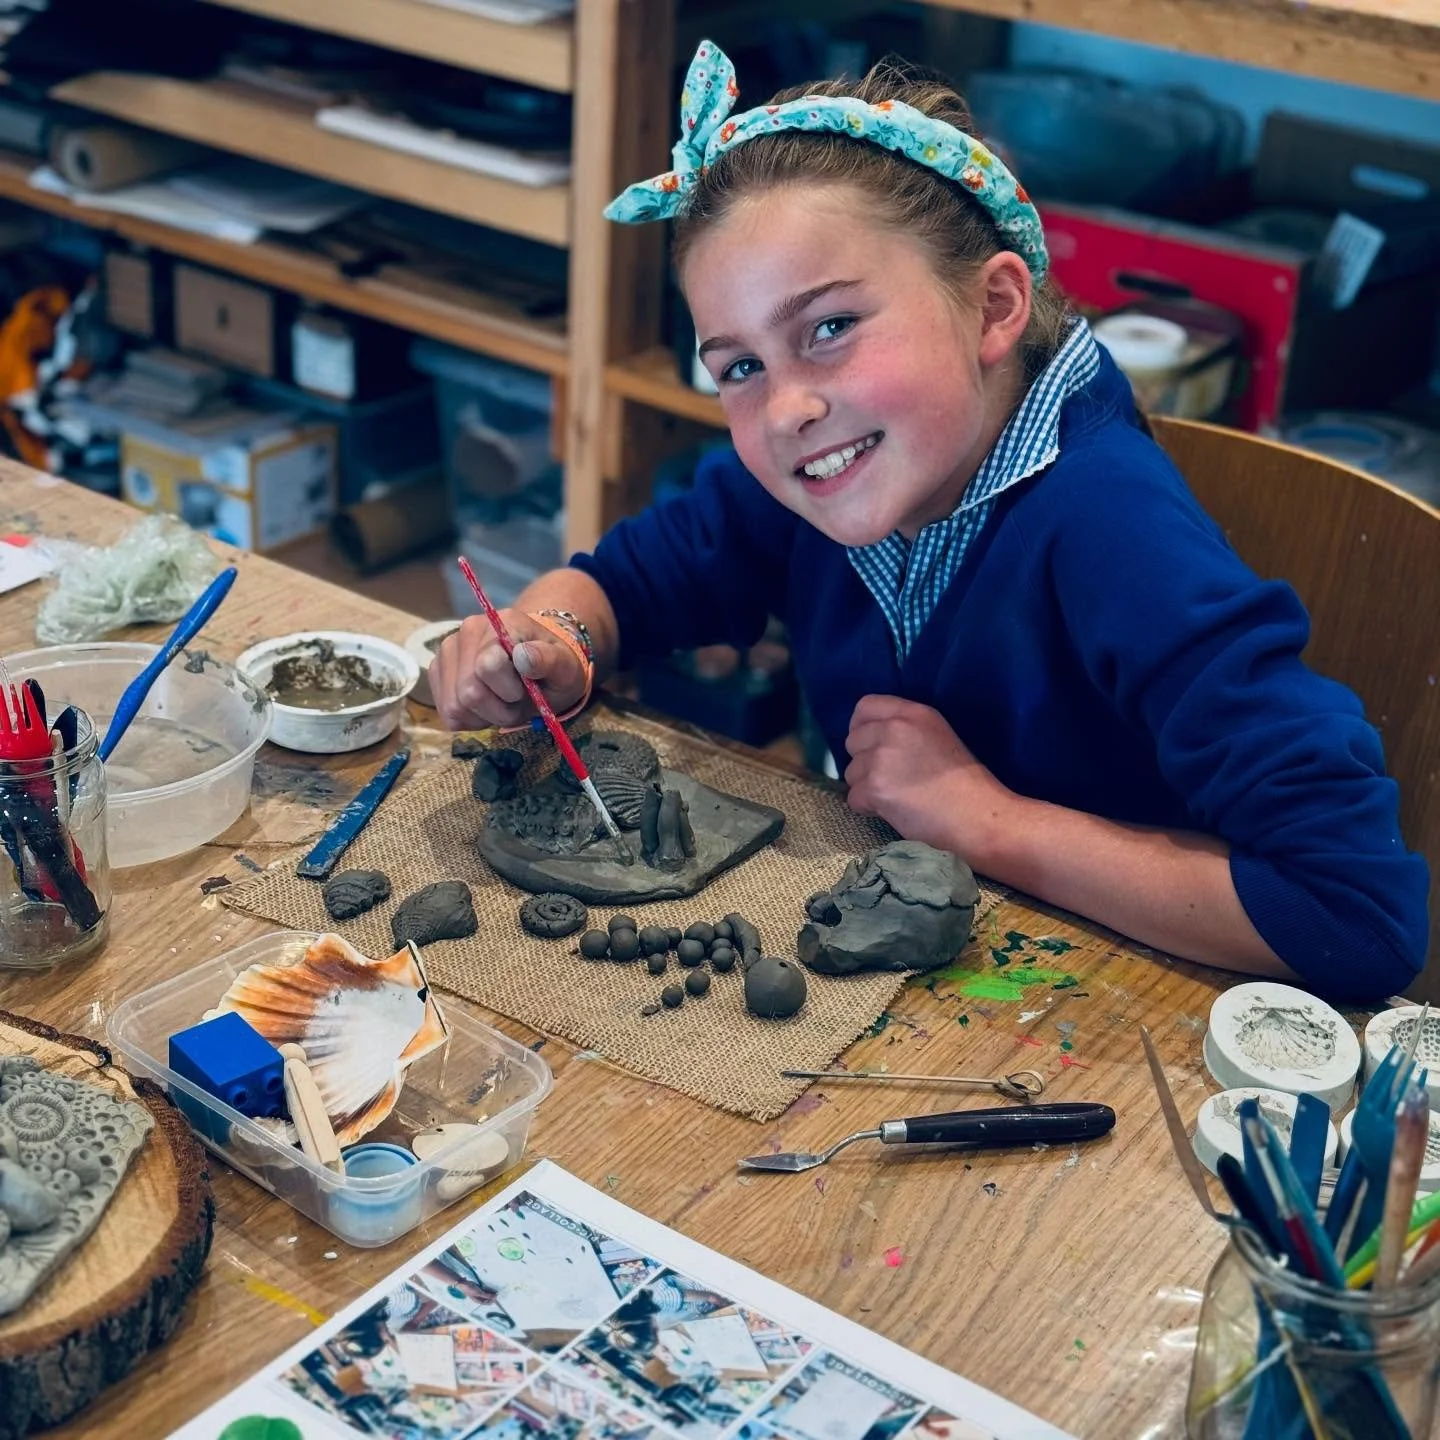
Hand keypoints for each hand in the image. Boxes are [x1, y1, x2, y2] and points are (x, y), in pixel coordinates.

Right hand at [429, 613, 587, 730]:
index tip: (526, 690)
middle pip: (469, 692)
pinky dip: (469, 718)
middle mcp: (468, 630)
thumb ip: (548, 661)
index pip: (488, 667)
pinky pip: (446, 711)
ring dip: (484, 716)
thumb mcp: (565, 668)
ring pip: (454, 706)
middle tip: (516, 701)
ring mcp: (448, 649)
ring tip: (502, 703)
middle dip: (498, 709)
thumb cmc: (553, 667)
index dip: (510, 692)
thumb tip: (522, 655)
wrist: (537, 662)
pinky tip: (486, 706)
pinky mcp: (437, 670)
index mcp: (502, 623)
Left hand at [844, 694, 1015, 861]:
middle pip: (853, 741)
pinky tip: (893, 811)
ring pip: (851, 772)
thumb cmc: (966, 783)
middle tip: (890, 779)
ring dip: (866, 787)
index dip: (861, 727)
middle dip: (864, 762)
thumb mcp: (939, 737)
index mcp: (913, 713)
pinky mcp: (875, 787)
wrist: (978, 816)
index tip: (870, 746)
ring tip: (897, 797)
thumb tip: (874, 741)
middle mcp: (894, 729)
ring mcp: (882, 758)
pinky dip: (868, 809)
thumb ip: (906, 731)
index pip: (865, 706)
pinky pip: (853, 798)